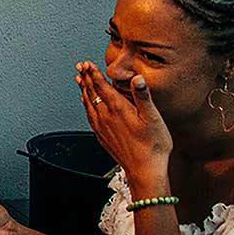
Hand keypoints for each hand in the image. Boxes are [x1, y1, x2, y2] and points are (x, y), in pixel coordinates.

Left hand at [77, 62, 171, 188]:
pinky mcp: (102, 137)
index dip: (94, 73)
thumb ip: (143, 97)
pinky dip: (86, 106)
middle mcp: (106, 118)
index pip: (102, 87)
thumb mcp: (153, 118)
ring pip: (88, 104)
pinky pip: (90, 117)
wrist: (144, 171)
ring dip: (84, 91)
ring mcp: (102, 128)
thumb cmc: (153, 146)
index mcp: (118, 110)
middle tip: (80, 66)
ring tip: (80, 80)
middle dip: (86, 78)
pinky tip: (86, 104)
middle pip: (92, 93)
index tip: (87, 63)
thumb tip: (137, 78)